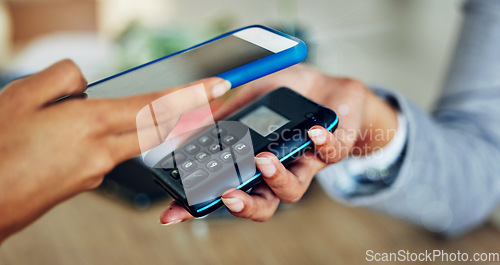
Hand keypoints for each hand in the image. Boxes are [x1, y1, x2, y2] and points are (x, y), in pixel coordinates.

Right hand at [0, 60, 228, 242]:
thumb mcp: (22, 96)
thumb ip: (64, 79)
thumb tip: (86, 84)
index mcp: (91, 126)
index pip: (155, 107)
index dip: (192, 95)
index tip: (220, 86)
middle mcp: (102, 153)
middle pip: (159, 128)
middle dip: (191, 113)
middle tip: (216, 100)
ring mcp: (96, 173)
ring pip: (131, 139)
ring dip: (146, 123)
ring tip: (138, 110)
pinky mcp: (85, 183)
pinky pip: (107, 152)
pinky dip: (109, 136)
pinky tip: (78, 131)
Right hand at [159, 64, 397, 223]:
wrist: (328, 87)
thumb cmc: (288, 98)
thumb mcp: (250, 99)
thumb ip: (225, 114)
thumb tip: (187, 125)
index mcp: (257, 165)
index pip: (227, 191)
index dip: (201, 207)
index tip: (173, 214)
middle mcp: (281, 171)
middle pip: (262, 205)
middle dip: (244, 206)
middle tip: (228, 197)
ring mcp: (308, 163)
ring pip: (294, 190)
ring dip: (278, 178)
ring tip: (264, 159)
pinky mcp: (337, 147)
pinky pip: (332, 153)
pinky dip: (322, 143)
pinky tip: (312, 130)